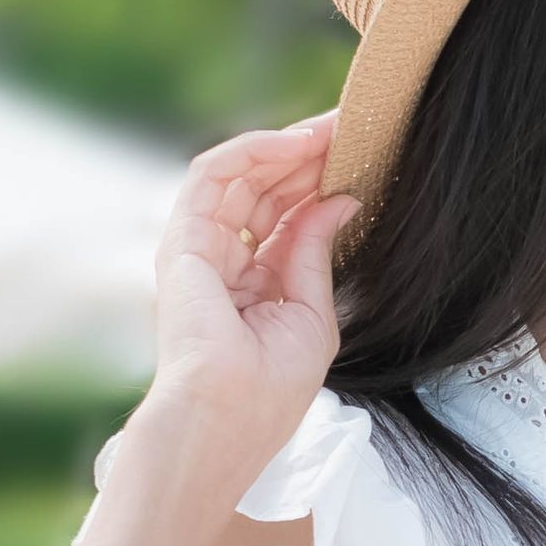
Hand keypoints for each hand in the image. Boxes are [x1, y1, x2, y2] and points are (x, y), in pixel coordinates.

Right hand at [143, 112, 360, 472]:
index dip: (321, 182)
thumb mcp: (311, 312)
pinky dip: (252, 151)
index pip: (287, 217)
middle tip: (352, 127)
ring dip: (286, 146)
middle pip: (266, 190)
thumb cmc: (269, 387)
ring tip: (333, 128)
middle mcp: (225, 262)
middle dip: (308, 156)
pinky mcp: (182, 240)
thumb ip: (316, 251)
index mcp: (256, 283)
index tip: (363, 154)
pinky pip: (212, 176)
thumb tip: (340, 200)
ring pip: (241, 175)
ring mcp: (200, 249)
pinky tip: (295, 144)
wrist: (226, 417)